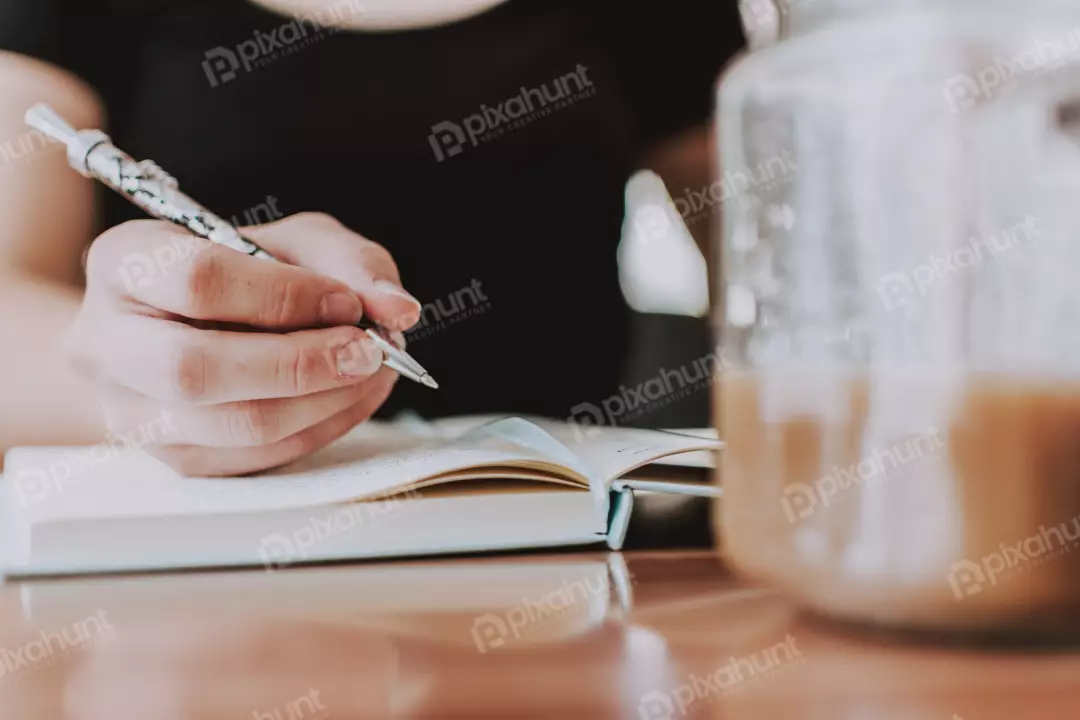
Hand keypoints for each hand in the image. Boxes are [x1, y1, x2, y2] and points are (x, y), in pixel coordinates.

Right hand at [67, 213, 422, 475]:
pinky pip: (252, 459)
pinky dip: (318, 430)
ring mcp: (129, 410)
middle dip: (300, 364)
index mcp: (125, 262)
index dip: (284, 295)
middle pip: (195, 369)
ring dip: (320, 403)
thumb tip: (398, 308)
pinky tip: (350, 398)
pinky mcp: (171, 458)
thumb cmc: (246, 272)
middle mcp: (106, 341)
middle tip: (367, 351)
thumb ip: (350, 262)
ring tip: (371, 373)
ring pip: (229, 425)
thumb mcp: (296, 241)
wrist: (193, 325)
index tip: (345, 302)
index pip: (197, 281)